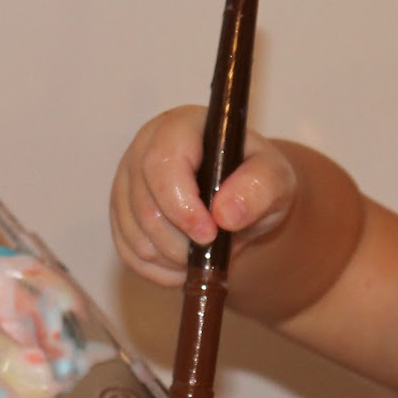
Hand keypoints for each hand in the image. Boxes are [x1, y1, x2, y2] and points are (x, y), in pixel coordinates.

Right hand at [109, 105, 296, 288]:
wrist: (243, 202)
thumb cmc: (257, 182)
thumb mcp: (276, 179)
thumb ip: (260, 187)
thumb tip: (226, 213)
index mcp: (180, 128)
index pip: (162, 164)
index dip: (182, 205)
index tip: (210, 234)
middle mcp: (143, 149)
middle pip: (145, 207)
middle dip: (181, 242)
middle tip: (212, 249)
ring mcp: (127, 183)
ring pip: (136, 235)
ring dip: (173, 258)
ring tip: (204, 255)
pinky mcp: (121, 215)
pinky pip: (130, 254)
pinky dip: (162, 270)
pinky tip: (186, 263)